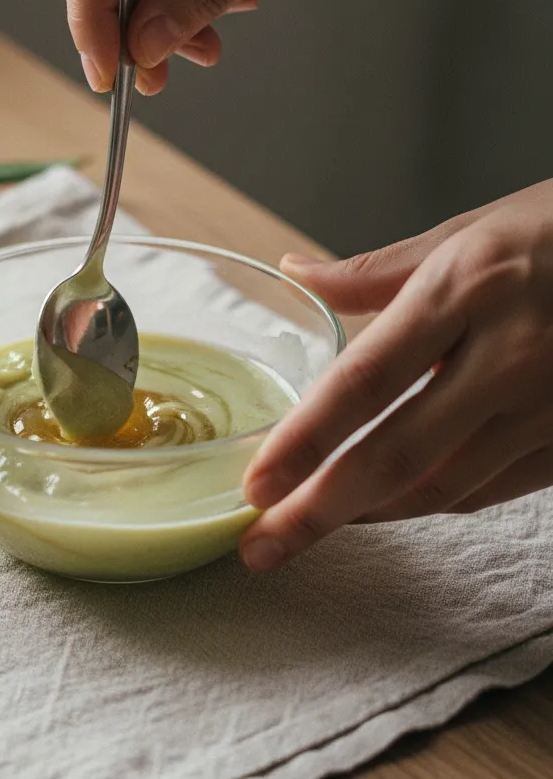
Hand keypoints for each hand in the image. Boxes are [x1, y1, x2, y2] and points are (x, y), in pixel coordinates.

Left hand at [239, 179, 552, 571]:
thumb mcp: (465, 232)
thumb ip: (372, 271)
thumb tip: (295, 273)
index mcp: (467, 291)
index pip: (365, 382)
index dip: (304, 441)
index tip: (255, 484)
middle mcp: (510, 357)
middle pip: (399, 454)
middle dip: (321, 510)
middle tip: (263, 546)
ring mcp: (552, 406)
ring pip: (446, 485)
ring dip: (371, 513)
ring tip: (311, 528)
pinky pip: (493, 488)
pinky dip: (431, 504)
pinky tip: (386, 507)